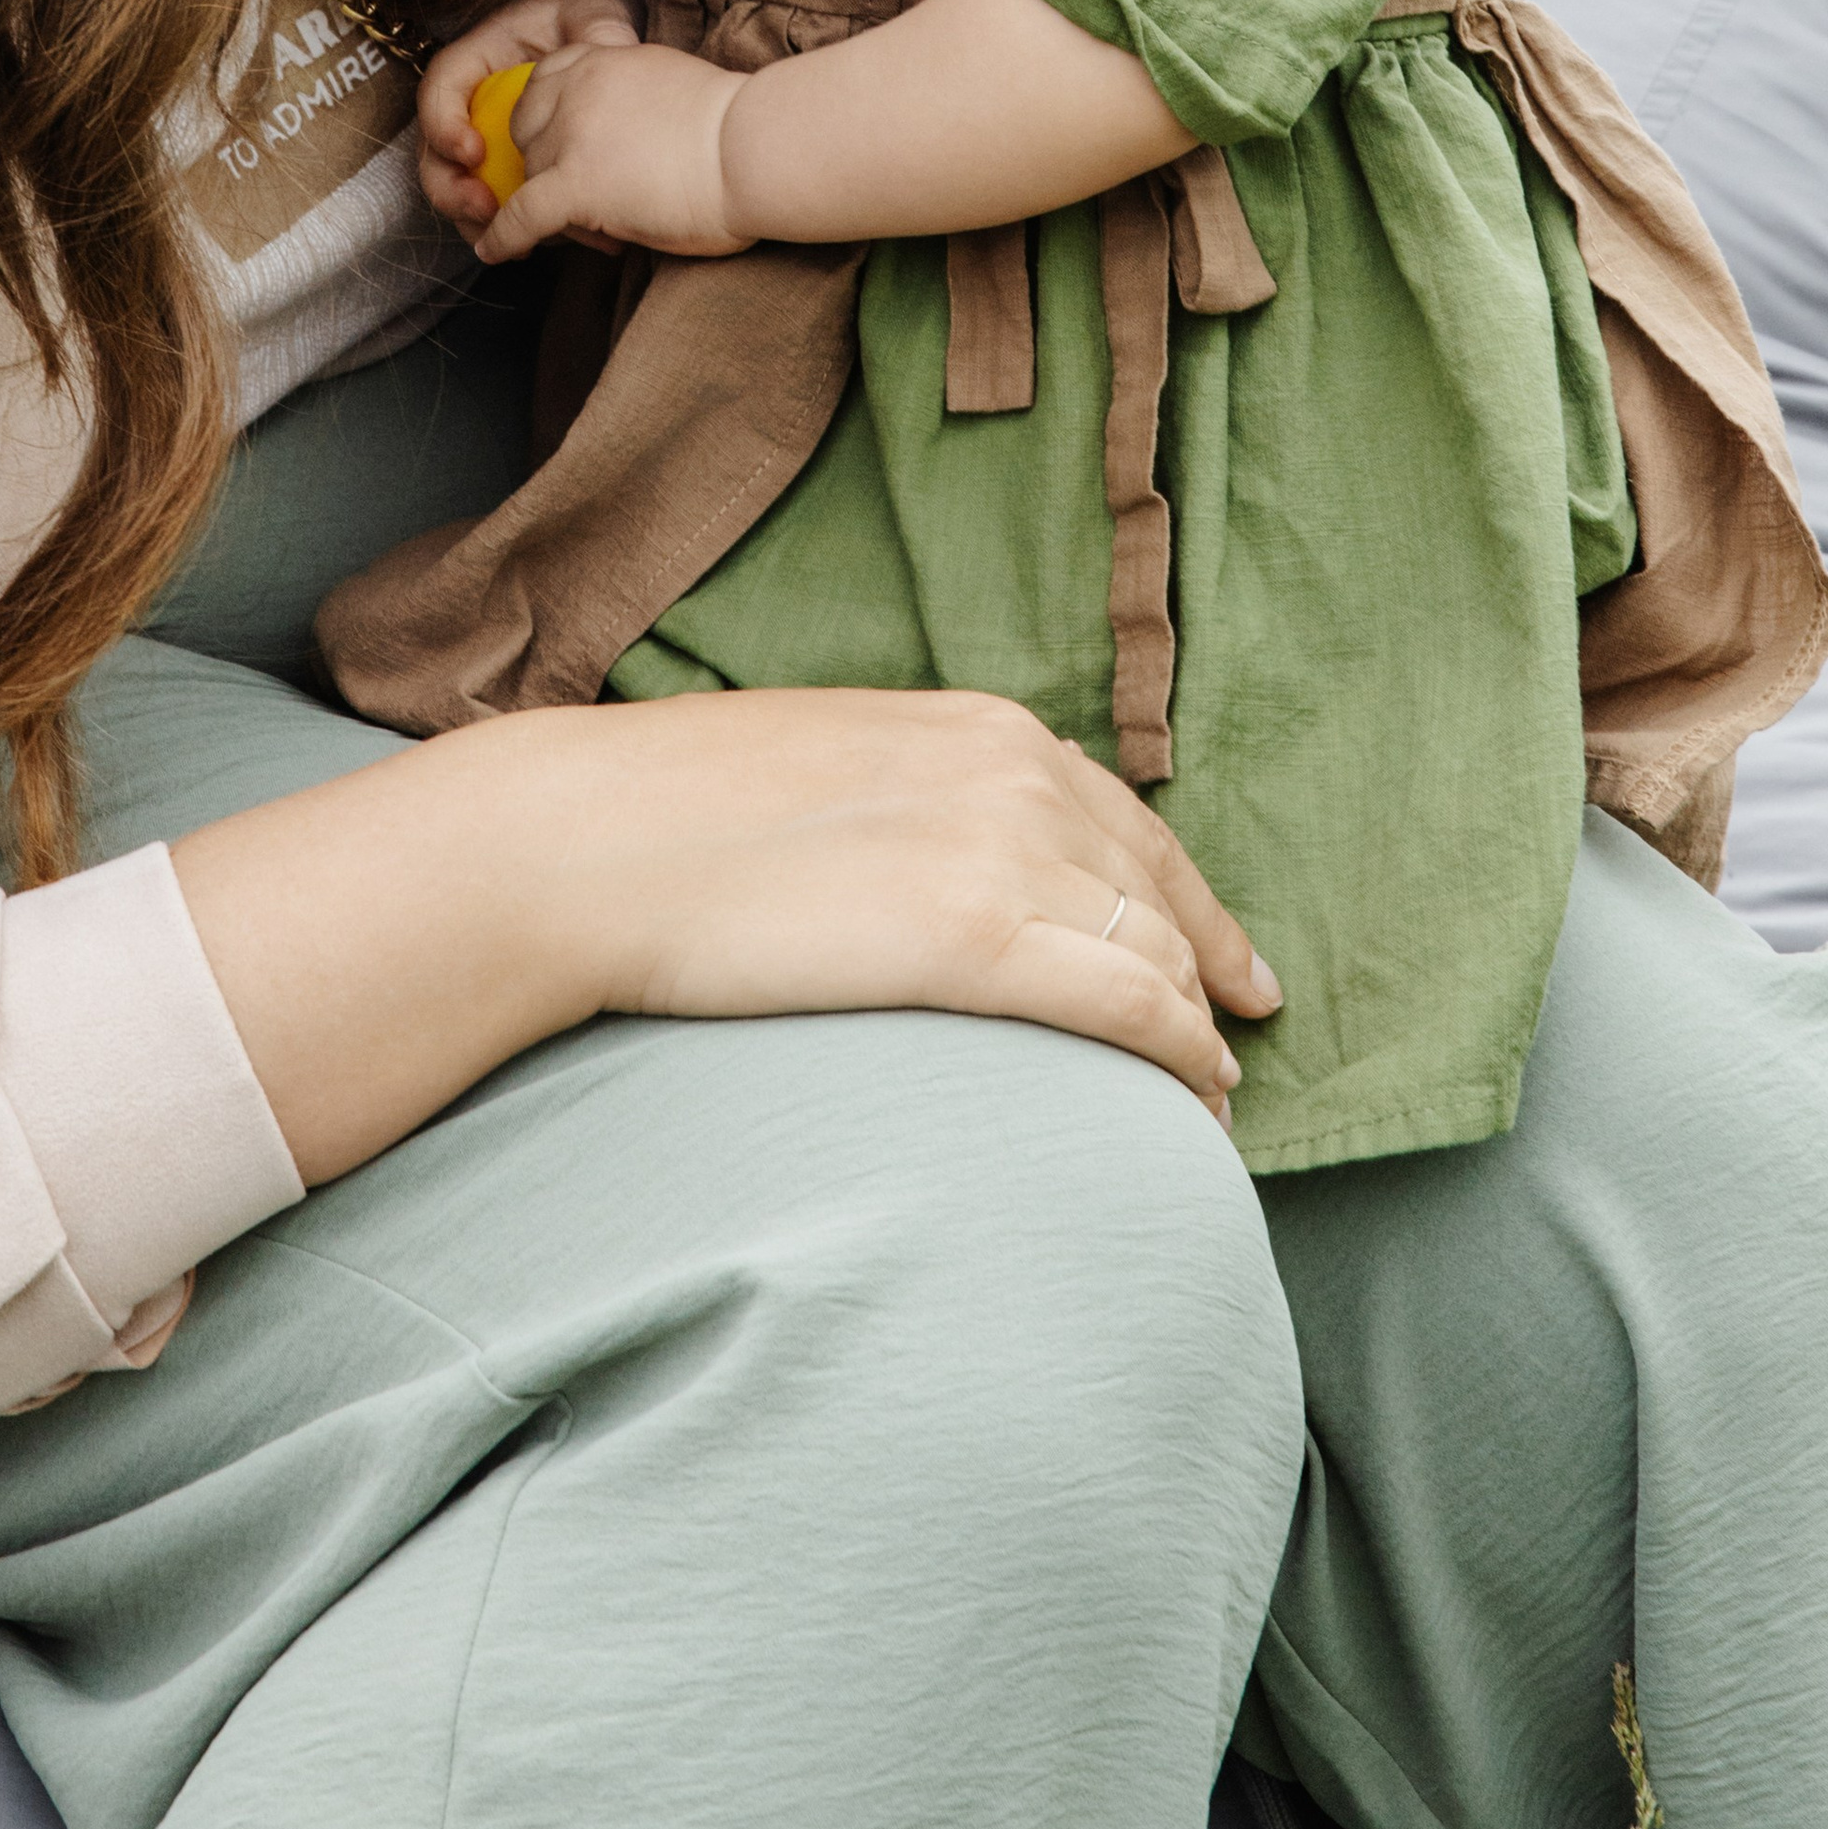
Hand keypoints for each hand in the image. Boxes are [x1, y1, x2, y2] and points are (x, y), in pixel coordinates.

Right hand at [174, 685, 1281, 1185]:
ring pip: (1158, 954)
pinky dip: (1183, 1057)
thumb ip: (902, 801)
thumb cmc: (666, 815)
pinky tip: (1197, 1099)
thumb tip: (922, 865)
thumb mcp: (819, 768)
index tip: (1217, 951)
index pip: (1121, 819)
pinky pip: (1132, 1009)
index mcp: (975, 728)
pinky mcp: (984, 940)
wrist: (589, 841)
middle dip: (1206, 960)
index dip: (1180, 892)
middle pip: (1158, 886)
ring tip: (1212, 1088)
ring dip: (1198, 1025)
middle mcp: (1015, 776)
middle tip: (1238, 1022)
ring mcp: (1006, 854)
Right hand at [418, 0, 644, 233]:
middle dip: (451, 188)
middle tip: (488, 210)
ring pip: (457, 187)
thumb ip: (596, 33)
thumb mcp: (596, 16)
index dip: (443, 124)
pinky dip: (506, 230)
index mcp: (481, 56)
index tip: (474, 152)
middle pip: (435, 151)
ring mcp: (484, 139)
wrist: (607, 48)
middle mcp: (471, 102)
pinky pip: (491, 204)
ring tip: (513, 240)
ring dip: (475, 220)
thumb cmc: (593, 23)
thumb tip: (604, 58)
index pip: (440, 86)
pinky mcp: (505, 171)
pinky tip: (536, 244)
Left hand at [470, 38, 753, 263]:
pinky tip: (494, 252)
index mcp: (606, 60)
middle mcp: (578, 88)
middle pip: (528, 129)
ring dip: (546, 205)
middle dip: (542, 160)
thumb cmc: (743, 131)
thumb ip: (636, 98)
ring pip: (530, 177)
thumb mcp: (675, 88)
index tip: (561, 144)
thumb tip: (626, 136)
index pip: (547, 81)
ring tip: (586, 231)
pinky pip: (520, 215)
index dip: (549, 118)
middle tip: (575, 193)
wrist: (757, 149)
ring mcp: (571, 136)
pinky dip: (503, 236)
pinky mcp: (573, 184)